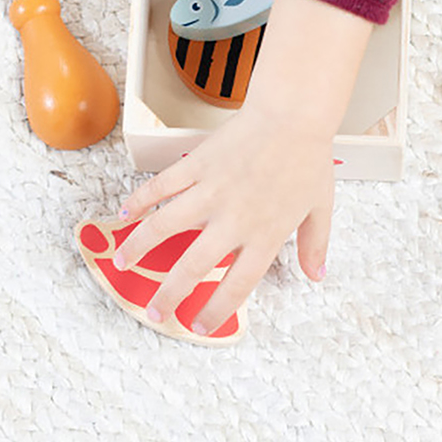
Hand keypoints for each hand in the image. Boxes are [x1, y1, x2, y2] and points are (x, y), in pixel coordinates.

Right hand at [108, 0, 372, 335]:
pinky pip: (162, 186)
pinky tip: (124, 213)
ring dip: (139, 248)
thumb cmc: (308, 160)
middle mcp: (233, 220)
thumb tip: (317, 276)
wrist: (293, 115)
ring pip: (164, 227)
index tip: (197, 326)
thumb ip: (315, 244)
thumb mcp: (320, 207)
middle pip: (193, 267)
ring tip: (121, 266)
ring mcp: (211, 192)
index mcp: (264, 236)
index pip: (236, 285)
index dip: (214, 311)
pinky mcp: (196, 165)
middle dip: (168, 294)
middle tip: (154, 312)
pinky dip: (140, 200)